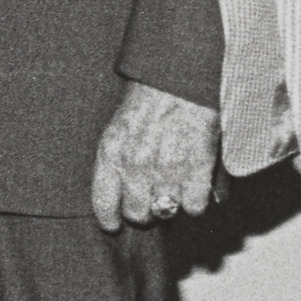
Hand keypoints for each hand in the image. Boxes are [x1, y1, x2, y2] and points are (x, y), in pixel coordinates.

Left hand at [91, 81, 221, 229]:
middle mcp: (135, 166)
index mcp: (110, 153)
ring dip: (170, 205)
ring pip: (165, 212)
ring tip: (174, 189)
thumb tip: (121, 196)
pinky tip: (194, 187)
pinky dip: (196, 201)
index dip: (110, 219)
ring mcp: (167, 169)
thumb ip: (118, 160)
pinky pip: (194, 206)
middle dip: (144, 210)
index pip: (104, 204)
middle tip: (152, 198)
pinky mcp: (197, 168)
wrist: (179, 77)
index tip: (115, 224)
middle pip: (137, 214)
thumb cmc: (149, 96)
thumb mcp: (119, 126)